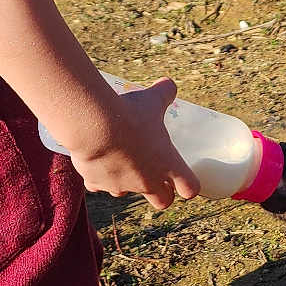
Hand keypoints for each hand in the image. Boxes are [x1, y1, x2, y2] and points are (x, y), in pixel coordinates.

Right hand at [68, 79, 199, 209]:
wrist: (96, 127)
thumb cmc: (130, 114)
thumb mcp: (152, 98)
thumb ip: (165, 92)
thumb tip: (168, 84)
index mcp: (168, 164)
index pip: (190, 188)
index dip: (188, 185)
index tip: (183, 178)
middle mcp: (147, 181)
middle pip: (162, 202)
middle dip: (161, 193)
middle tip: (156, 178)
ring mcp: (122, 186)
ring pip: (127, 193)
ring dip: (126, 182)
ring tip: (120, 161)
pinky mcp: (98, 184)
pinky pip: (99, 185)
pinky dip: (98, 177)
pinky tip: (96, 160)